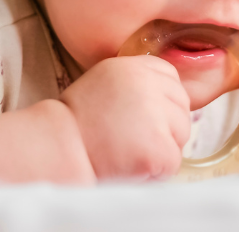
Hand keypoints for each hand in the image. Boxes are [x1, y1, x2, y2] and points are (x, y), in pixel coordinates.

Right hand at [60, 55, 190, 180]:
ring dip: (161, 148)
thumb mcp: (106, 83)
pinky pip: (173, 162)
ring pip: (181, 135)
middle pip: (182, 107)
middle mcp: (147, 86)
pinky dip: (156, 171)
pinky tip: (130, 166)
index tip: (140, 116)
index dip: (161, 100)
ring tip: (128, 151)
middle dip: (165, 126)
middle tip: (131, 138)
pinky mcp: (159, 149)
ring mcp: (155, 117)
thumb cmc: (78, 122)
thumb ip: (138, 83)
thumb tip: (170, 96)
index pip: (172, 78)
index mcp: (134, 67)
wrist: (56, 151)